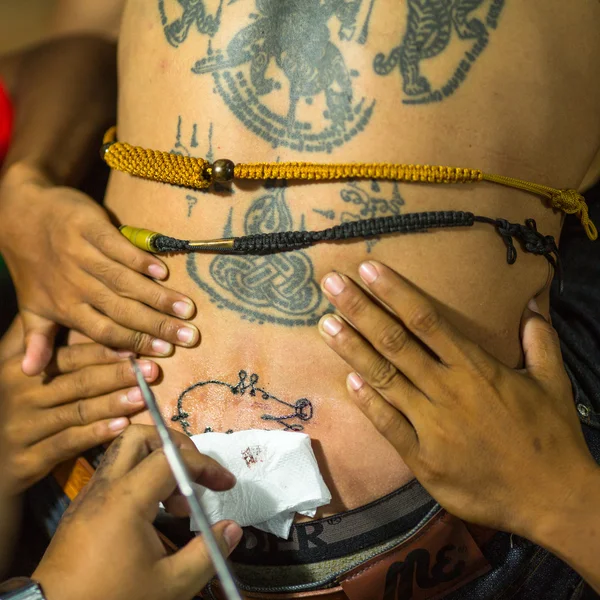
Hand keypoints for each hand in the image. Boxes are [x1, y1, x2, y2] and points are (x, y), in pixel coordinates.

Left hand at [0, 162, 198, 374]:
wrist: (21, 214)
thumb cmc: (34, 267)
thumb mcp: (30, 306)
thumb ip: (37, 338)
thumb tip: (28, 373)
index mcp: (64, 307)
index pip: (105, 331)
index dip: (135, 342)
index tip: (166, 353)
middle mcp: (74, 284)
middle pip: (121, 310)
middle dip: (157, 325)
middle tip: (189, 336)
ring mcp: (81, 254)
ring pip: (124, 281)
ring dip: (157, 296)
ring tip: (187, 309)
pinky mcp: (88, 227)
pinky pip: (117, 247)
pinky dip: (139, 260)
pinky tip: (163, 272)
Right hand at [0, 321, 159, 494]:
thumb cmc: (19, 404)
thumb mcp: (22, 369)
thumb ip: (44, 343)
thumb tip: (78, 312)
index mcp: (21, 368)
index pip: (70, 357)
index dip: (105, 352)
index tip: (136, 349)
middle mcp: (21, 395)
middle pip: (79, 382)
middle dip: (119, 375)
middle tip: (152, 371)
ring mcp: (24, 428)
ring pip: (78, 412)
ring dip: (114, 403)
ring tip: (143, 396)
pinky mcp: (29, 457)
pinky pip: (69, 443)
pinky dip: (97, 434)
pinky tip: (122, 426)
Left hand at [33, 425, 242, 599]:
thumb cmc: (111, 599)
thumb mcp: (169, 586)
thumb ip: (206, 553)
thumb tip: (233, 528)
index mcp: (126, 499)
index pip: (171, 458)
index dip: (204, 465)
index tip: (225, 484)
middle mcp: (106, 487)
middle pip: (139, 435)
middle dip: (174, 446)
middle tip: (194, 473)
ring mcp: (90, 494)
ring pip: (124, 452)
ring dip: (157, 463)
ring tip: (177, 502)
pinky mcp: (82, 507)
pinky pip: (114, 474)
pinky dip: (139, 479)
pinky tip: (153, 513)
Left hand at [318, 261, 598, 539]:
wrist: (553, 500)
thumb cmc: (551, 437)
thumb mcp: (553, 383)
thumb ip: (540, 340)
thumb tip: (533, 303)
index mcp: (476, 368)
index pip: (426, 320)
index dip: (394, 292)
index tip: (368, 269)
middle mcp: (448, 390)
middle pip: (395, 343)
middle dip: (360, 310)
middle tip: (331, 284)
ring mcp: (432, 425)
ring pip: (384, 379)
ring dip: (352, 350)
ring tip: (325, 325)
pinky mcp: (423, 459)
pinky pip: (388, 425)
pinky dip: (367, 403)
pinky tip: (348, 381)